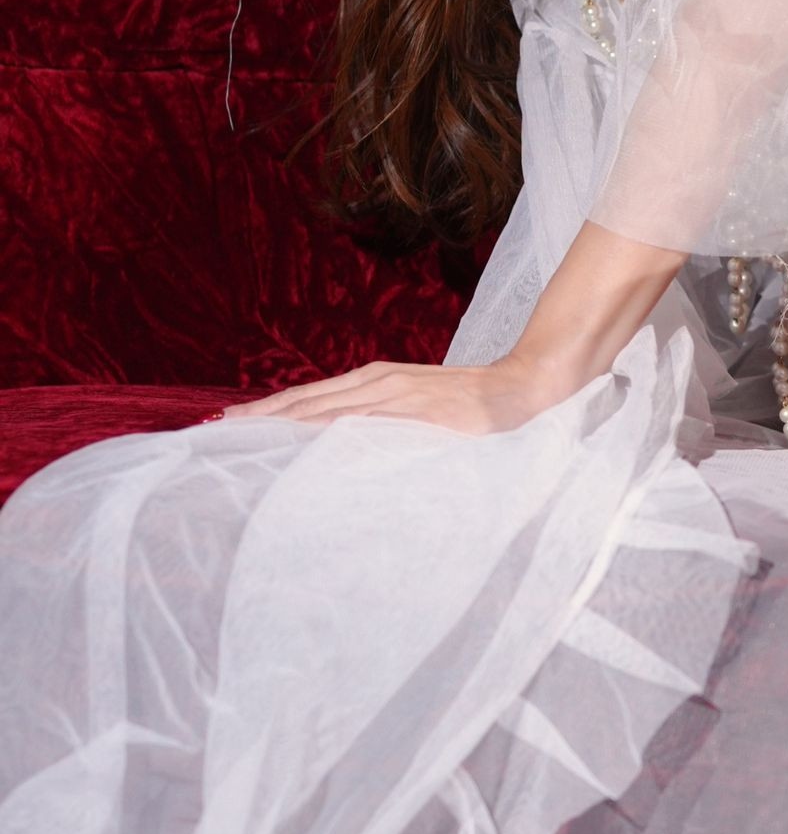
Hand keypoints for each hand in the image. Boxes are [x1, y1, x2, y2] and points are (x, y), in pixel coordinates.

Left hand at [216, 351, 575, 432]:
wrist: (525, 387)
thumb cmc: (475, 407)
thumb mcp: (421, 413)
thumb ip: (388, 427)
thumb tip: (354, 450)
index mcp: (376, 383)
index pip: (311, 399)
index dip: (270, 410)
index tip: (230, 422)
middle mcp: (377, 383)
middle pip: (306, 401)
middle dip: (261, 415)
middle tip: (216, 427)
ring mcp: (394, 393)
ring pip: (324, 408)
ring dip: (281, 419)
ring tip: (242, 430)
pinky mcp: (414, 407)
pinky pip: (362, 419)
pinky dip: (326, 426)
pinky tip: (301, 437)